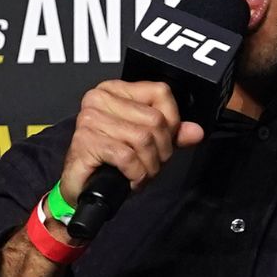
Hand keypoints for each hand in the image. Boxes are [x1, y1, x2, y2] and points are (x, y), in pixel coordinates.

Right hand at [58, 80, 204, 205]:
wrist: (80, 186)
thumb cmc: (110, 161)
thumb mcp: (147, 144)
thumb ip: (171, 134)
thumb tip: (196, 132)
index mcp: (115, 90)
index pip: (160, 92)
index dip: (172, 121)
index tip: (165, 141)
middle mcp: (99, 99)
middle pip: (155, 119)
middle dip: (162, 150)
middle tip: (152, 165)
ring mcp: (90, 119)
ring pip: (143, 139)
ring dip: (150, 166)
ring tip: (141, 174)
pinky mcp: (86, 141)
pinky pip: (127, 157)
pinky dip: (136, 174)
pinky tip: (131, 180)